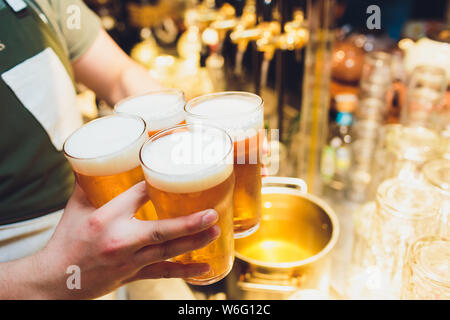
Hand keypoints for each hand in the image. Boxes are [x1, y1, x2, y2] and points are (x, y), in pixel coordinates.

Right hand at [33, 182, 219, 298]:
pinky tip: (207, 267)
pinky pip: (164, 273)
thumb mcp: (75, 208)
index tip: (176, 172)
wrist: (56, 280)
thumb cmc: (66, 240)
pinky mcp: (134, 275)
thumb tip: (97, 157)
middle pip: (160, 231)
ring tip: (216, 231)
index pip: (137, 196)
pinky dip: (186, 271)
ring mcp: (129, 261)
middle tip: (212, 213)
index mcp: (104, 218)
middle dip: (189, 223)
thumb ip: (89, 183)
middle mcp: (119, 241)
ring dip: (193, 242)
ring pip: (167, 253)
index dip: (157, 183)